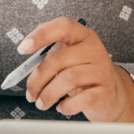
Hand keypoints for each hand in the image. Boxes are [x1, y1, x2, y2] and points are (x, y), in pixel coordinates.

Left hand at [18, 18, 133, 123]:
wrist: (111, 94)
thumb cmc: (83, 74)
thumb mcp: (69, 57)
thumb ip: (48, 54)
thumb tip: (24, 62)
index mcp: (82, 36)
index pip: (62, 27)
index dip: (41, 35)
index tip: (23, 48)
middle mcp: (93, 49)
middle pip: (57, 60)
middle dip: (37, 80)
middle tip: (30, 93)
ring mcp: (101, 70)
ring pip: (68, 79)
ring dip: (48, 95)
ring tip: (41, 103)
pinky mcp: (105, 92)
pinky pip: (81, 99)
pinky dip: (66, 106)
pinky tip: (61, 107)